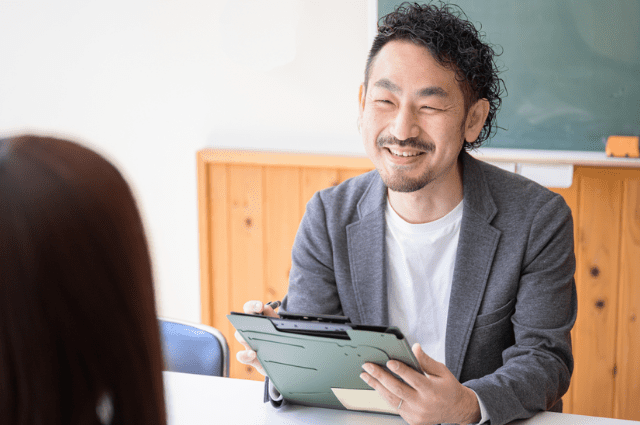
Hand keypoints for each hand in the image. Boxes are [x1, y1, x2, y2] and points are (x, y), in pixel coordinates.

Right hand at [235, 300, 279, 375]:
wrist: (286, 358)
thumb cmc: (281, 338)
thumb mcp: (281, 326)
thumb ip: (274, 317)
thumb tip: (266, 308)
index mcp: (257, 320)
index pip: (250, 309)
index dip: (252, 306)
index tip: (260, 307)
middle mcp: (250, 330)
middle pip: (241, 322)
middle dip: (245, 320)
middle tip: (254, 321)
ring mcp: (249, 344)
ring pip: (239, 337)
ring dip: (244, 336)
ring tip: (253, 337)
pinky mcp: (251, 358)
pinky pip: (241, 356)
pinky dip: (244, 355)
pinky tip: (253, 354)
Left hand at [360, 343, 480, 424]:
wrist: (457, 410)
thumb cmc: (448, 388)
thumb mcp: (442, 371)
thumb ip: (426, 361)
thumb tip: (414, 348)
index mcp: (432, 391)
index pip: (413, 379)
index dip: (400, 370)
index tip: (388, 362)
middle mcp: (423, 404)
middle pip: (397, 389)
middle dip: (380, 376)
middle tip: (368, 366)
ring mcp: (416, 414)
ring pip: (392, 399)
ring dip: (376, 386)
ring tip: (366, 375)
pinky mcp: (411, 420)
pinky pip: (394, 406)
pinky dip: (384, 395)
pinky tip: (376, 385)